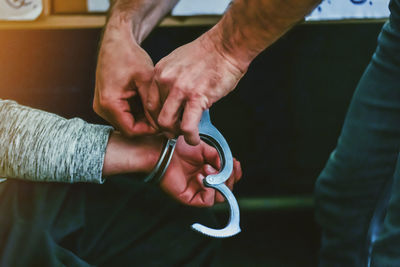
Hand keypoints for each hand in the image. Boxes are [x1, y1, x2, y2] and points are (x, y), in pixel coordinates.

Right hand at [94, 20, 157, 136]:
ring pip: (127, 122)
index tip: (166, 124)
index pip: (131, 130)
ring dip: (143, 119)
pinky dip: (138, 112)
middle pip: (129, 128)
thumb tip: (162, 124)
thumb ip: (152, 105)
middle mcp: (102, 108)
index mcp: (109, 103)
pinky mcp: (107, 102)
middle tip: (166, 118)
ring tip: (160, 110)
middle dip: (148, 125)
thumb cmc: (129, 56)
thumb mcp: (146, 80)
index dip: (150, 131)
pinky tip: (150, 104)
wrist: (116, 41)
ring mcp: (102, 105)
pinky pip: (124, 114)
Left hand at [147, 32, 245, 144]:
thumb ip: (172, 80)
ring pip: (166, 122)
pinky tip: (195, 139)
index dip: (156, 117)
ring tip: (185, 135)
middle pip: (155, 114)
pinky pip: (187, 126)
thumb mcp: (180, 62)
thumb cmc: (209, 54)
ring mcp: (179, 89)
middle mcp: (165, 80)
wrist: (226, 46)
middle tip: (175, 132)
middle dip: (164, 128)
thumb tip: (175, 101)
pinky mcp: (196, 97)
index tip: (165, 123)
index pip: (149, 102)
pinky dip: (190, 137)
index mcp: (160, 72)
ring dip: (175, 134)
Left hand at [161, 137, 241, 206]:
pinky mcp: (189, 199)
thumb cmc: (181, 148)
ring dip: (219, 183)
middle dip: (229, 177)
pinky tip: (201, 176)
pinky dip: (209, 190)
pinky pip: (207, 201)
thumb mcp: (205, 149)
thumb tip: (229, 167)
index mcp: (210, 172)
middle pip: (227, 189)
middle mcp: (205, 183)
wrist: (164, 150)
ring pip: (220, 197)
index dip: (235, 173)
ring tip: (208, 168)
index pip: (229, 179)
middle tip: (223, 166)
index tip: (235, 163)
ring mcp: (198, 192)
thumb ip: (219, 158)